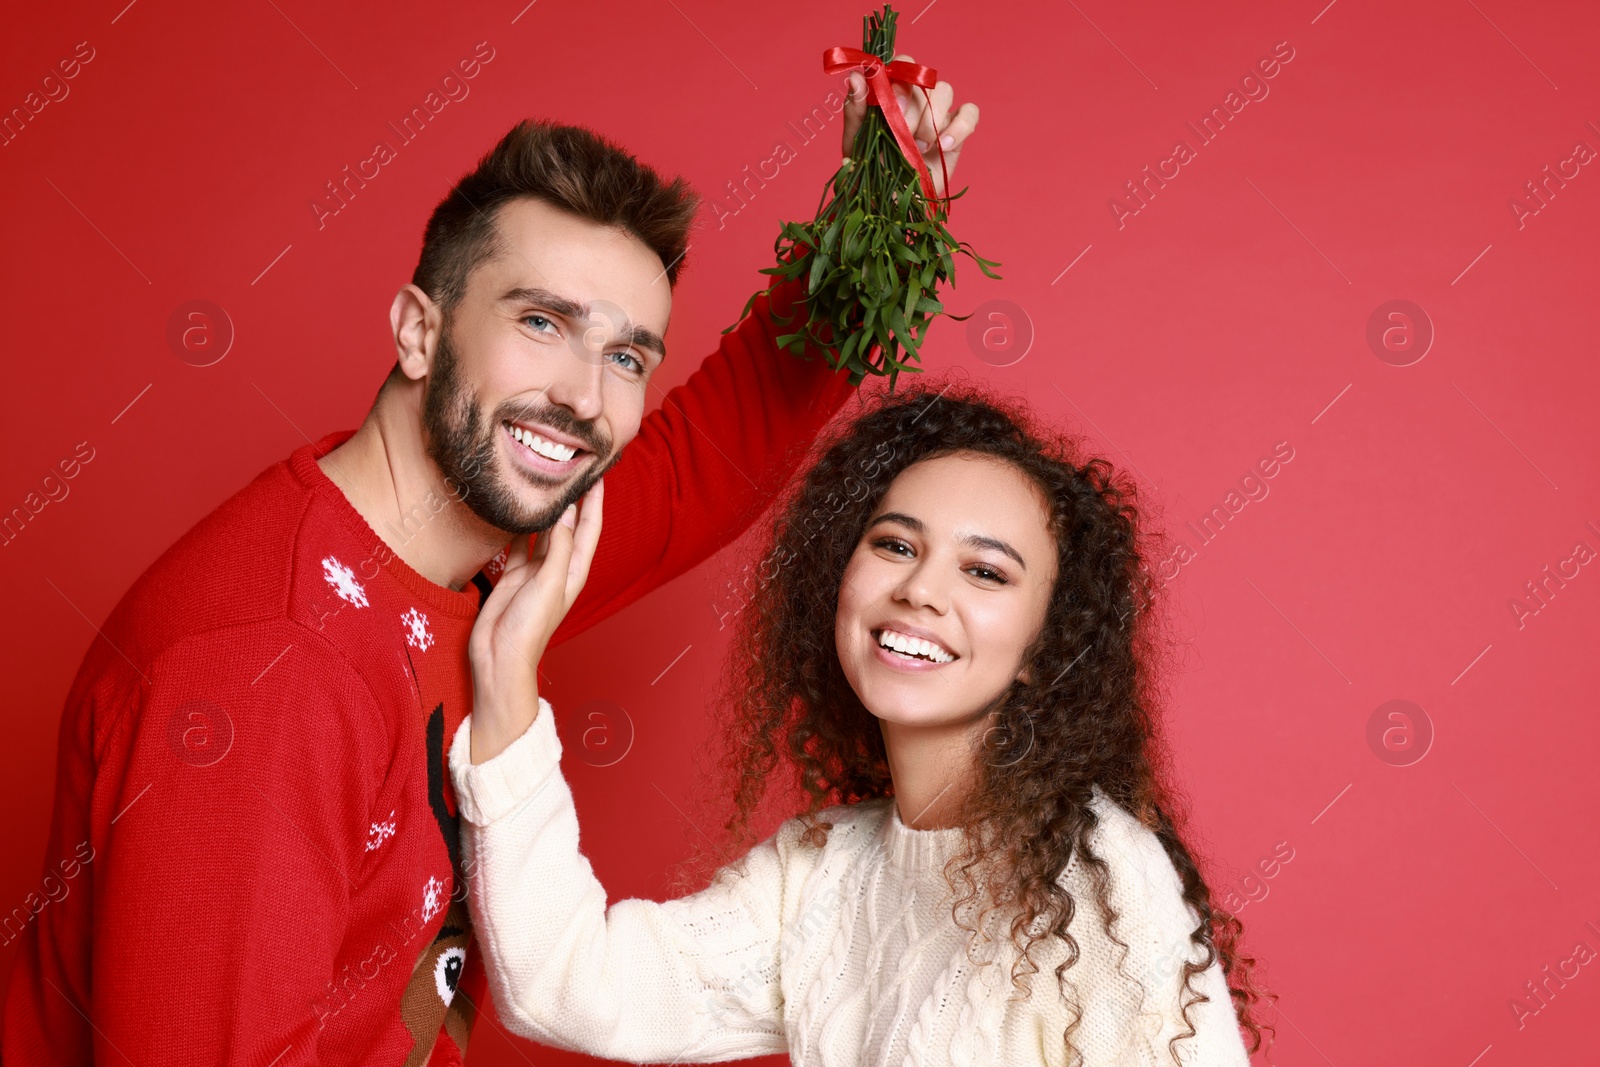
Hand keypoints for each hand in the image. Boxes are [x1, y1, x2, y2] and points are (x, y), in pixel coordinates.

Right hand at [466, 480, 604, 763]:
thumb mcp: (548, 583)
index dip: (595, 500)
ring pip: (543, 532)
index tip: (597, 471)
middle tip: (570, 467)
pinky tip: (517, 508)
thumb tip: (565, 511)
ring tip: (543, 480)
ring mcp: (535, 572)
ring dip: (546, 510)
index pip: (589, 527)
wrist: (499, 660)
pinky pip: (518, 544)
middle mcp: (558, 568)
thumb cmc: (530, 629)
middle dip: (572, 498)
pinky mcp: (512, 576)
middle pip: (568, 526)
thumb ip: (557, 547)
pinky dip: (519, 527)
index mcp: (574, 571)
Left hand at [840, 52, 979, 198]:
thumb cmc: (870, 173)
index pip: (901, 64)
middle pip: (924, 78)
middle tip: (903, 134)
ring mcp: (937, 113)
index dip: (900, 77)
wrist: (890, 206)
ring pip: (946, 90)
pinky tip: (944, 145)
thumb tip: (856, 76)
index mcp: (890, 94)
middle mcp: (915, 98)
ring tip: (920, 146)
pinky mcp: (957, 131)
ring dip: (932, 118)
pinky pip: (970, 112)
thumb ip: (855, 109)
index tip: (893, 104)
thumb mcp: (856, 143)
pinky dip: (960, 126)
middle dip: (913, 107)